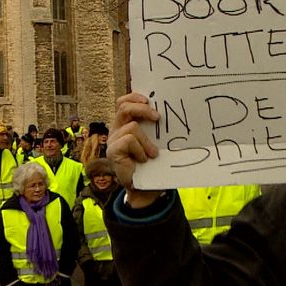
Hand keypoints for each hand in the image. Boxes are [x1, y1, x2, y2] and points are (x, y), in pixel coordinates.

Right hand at [108, 93, 161, 207]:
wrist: (144, 189)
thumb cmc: (152, 163)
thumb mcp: (155, 141)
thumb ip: (155, 128)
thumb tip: (173, 111)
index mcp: (125, 124)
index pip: (123, 102)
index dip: (133, 97)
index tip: (148, 100)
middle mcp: (116, 130)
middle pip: (123, 107)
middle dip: (142, 109)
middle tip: (157, 117)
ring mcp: (113, 141)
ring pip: (132, 127)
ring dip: (146, 141)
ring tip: (152, 154)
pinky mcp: (112, 152)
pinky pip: (129, 140)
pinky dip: (140, 150)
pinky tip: (142, 160)